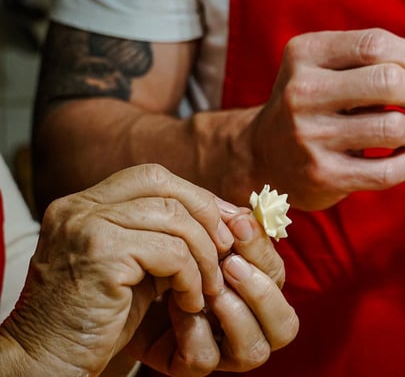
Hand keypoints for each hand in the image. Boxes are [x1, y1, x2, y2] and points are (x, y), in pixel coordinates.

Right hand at [0, 164, 235, 375]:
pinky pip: (172, 254)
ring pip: (175, 220)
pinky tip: (189, 302)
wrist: (48, 361)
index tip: (223, 225)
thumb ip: (164, 237)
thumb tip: (223, 217)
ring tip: (208, 286)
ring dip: (204, 255)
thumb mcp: (135, 266)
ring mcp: (87, 227)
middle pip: (165, 186)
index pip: (152, 177)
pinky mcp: (102, 255)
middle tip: (226, 249)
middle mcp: (80, 207)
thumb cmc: (96, 319)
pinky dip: (192, 278)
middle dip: (206, 216)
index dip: (195, 197)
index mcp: (84, 204)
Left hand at [126, 195, 297, 375]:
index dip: (264, 252)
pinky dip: (195, 331)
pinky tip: (176, 307)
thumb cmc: (163, 254)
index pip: (279, 277)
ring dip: (234, 314)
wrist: (115, 280)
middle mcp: (248, 323)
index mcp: (256, 289)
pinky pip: (206, 357)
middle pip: (285, 325)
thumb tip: (245, 213)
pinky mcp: (188, 363)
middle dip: (260, 291)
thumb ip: (222, 227)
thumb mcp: (195, 237)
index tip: (238, 224)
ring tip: (210, 290)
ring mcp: (222, 349)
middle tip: (230, 264)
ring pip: (254, 350)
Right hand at [247, 28, 404, 210]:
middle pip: (388, 81)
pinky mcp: (323, 176)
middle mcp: (302, 92)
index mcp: (305, 54)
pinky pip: (389, 171)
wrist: (263, 154)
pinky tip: (400, 155)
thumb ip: (373, 57)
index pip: (375, 44)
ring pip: (394, 127)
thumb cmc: (313, 102)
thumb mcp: (326, 66)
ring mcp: (310, 137)